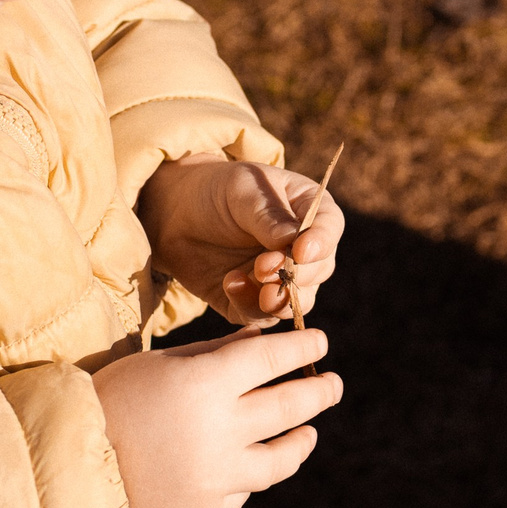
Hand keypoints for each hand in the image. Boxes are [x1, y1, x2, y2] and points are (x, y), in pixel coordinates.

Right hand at [92, 327, 341, 507]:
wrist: (72, 463)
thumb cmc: (115, 399)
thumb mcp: (163, 364)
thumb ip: (218, 353)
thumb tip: (265, 339)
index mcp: (205, 384)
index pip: (274, 360)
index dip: (303, 349)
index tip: (321, 342)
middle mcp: (220, 430)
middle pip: (291, 407)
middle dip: (320, 392)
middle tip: (333, 384)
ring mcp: (217, 475)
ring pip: (283, 458)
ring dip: (302, 440)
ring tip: (309, 432)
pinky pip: (244, 488)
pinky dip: (250, 471)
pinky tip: (252, 461)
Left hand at [137, 153, 344, 325]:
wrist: (176, 213)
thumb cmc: (216, 191)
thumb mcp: (242, 191)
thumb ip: (268, 216)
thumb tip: (294, 242)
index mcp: (308, 211)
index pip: (329, 228)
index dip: (321, 243)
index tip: (301, 252)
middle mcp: (301, 250)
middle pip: (318, 271)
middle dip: (295, 274)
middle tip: (263, 266)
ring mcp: (279, 279)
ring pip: (297, 302)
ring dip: (280, 300)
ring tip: (258, 289)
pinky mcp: (252, 302)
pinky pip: (261, 316)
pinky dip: (249, 306)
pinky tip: (229, 282)